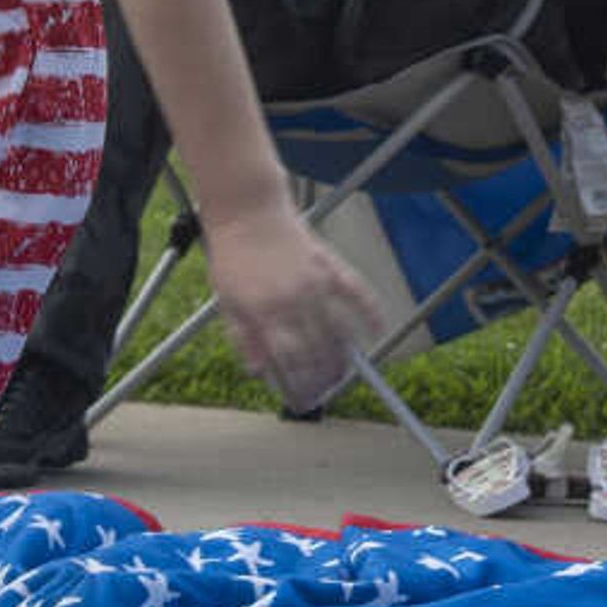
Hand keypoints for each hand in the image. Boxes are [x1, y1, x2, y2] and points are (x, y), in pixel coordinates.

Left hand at [202, 208, 385, 413]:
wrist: (248, 209)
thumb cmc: (233, 254)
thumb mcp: (227, 300)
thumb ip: (243, 337)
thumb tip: (258, 371)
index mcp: (266, 312)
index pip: (291, 359)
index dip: (299, 382)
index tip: (302, 396)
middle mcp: (294, 301)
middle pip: (317, 349)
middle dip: (323, 376)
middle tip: (326, 390)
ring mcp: (315, 282)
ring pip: (338, 328)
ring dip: (345, 355)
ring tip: (346, 373)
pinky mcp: (329, 265)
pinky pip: (357, 292)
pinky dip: (371, 312)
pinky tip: (379, 329)